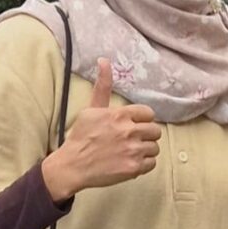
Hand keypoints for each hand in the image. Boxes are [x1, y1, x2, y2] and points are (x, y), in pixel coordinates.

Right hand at [40, 59, 161, 201]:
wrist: (72, 166)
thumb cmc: (80, 137)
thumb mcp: (91, 109)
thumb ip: (103, 86)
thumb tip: (104, 60)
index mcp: (120, 115)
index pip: (148, 113)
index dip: (142, 120)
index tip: (133, 125)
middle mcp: (129, 131)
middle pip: (155, 130)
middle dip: (146, 134)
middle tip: (133, 139)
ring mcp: (132, 150)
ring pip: (155, 147)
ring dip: (146, 149)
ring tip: (132, 151)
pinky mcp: (133, 168)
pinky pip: (152, 163)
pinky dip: (145, 164)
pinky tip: (132, 162)